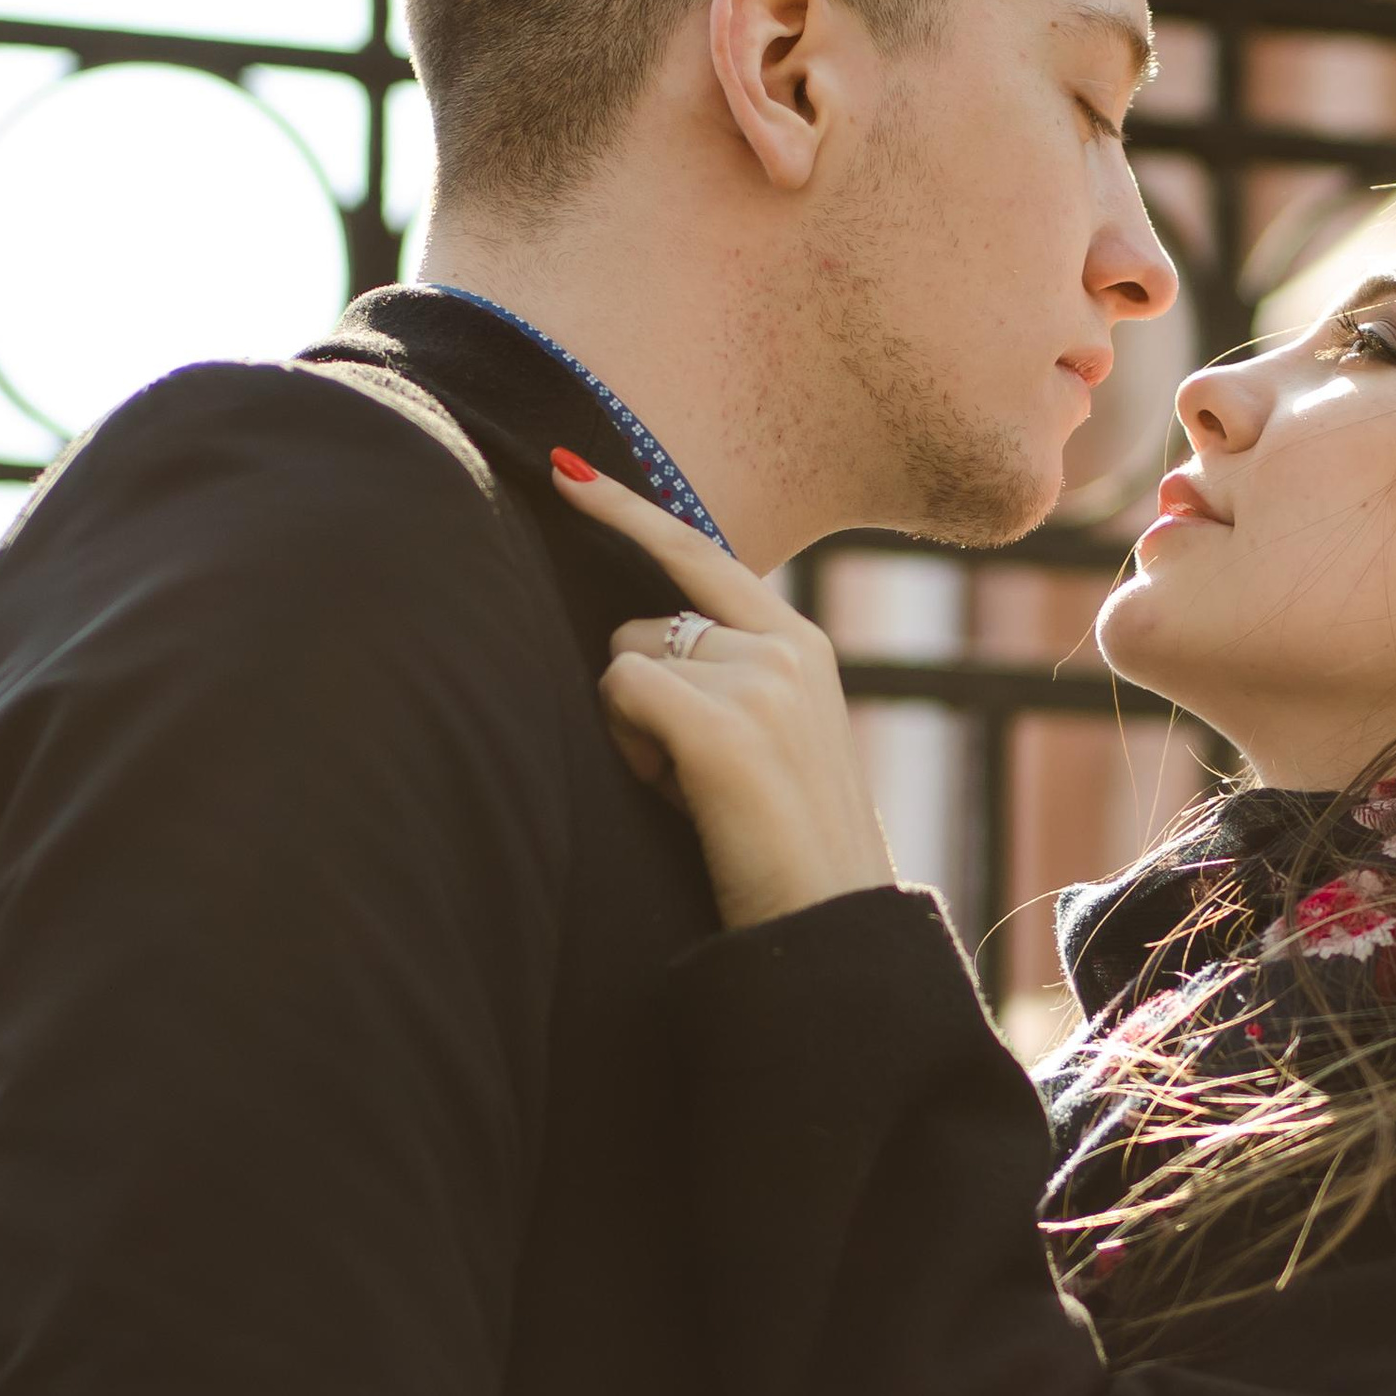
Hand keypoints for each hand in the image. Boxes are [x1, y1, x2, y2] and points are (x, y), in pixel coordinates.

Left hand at [548, 455, 897, 929]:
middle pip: (645, 621)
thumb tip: (642, 644)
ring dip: (634, 728)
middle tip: (686, 772)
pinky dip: (629, 745)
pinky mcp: (725, 724)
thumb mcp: (776, 737)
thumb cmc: (786, 848)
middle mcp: (786, 646)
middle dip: (637, 691)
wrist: (830, 926)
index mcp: (802, 644)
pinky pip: (622, 691)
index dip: (627, 509)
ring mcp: (760, 680)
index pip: (700, 552)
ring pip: (626, 660)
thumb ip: (731, 675)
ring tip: (693, 789)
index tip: (566, 469)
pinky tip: (678, 793)